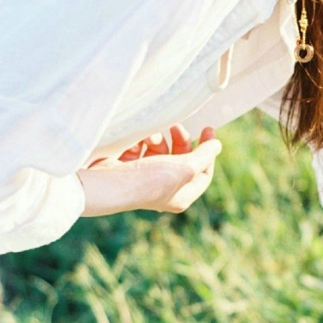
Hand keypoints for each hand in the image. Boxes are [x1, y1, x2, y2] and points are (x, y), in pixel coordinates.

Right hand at [78, 125, 221, 216]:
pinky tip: (134, 142)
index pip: (203, 172)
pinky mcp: (126, 167)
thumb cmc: (148, 180)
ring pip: (160, 150)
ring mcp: (144, 178)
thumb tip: (217, 146)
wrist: (105, 184)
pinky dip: (138, 142)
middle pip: (182, 159)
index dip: (208, 151)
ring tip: (149, 137)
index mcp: (180, 195)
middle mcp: (164, 189)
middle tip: (176, 126)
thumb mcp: (184, 168)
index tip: (208, 129)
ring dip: (157, 139)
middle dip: (181, 140)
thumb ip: (203, 155)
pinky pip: (139, 148)